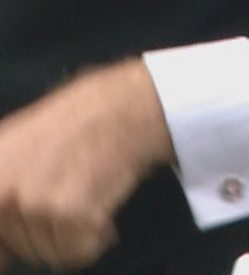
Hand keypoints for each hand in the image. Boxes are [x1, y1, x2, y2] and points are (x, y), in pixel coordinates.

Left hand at [0, 59, 174, 269]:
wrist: (120, 109)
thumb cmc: (76, 124)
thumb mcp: (12, 148)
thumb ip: (1, 189)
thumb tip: (0, 248)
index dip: (10, 245)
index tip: (19, 247)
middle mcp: (0, 190)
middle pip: (20, 246)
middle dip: (48, 230)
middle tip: (68, 195)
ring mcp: (33, 202)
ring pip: (50, 254)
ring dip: (74, 234)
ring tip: (86, 195)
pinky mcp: (69, 212)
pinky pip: (79, 252)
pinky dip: (97, 237)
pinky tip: (101, 206)